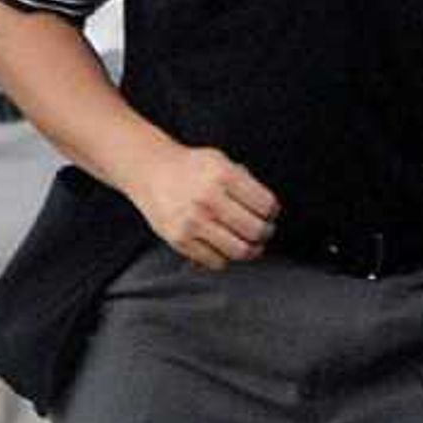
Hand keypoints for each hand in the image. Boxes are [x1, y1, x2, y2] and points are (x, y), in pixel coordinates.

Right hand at [126, 146, 278, 269]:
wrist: (151, 171)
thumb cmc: (190, 168)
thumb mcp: (221, 161)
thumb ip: (246, 182)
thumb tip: (268, 213)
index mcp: (223, 175)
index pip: (266, 205)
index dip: (272, 212)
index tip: (267, 213)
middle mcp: (208, 198)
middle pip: (256, 231)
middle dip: (265, 233)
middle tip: (262, 231)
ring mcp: (192, 221)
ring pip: (239, 251)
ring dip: (250, 250)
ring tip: (249, 244)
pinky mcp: (179, 239)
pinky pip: (216, 261)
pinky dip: (225, 257)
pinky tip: (223, 246)